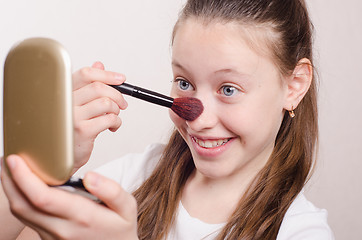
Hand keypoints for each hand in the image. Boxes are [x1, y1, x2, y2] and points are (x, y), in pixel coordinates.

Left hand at [1, 155, 137, 239]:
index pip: (43, 197)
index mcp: (82, 216)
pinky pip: (28, 219)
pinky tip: (22, 186)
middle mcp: (62, 228)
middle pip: (23, 205)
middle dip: (9, 181)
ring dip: (10, 191)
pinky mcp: (49, 238)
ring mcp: (53, 236)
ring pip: (22, 214)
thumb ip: (111, 190)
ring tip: (9, 170)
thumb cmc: (121, 228)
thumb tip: (90, 176)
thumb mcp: (127, 208)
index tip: (15, 160)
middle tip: (6, 159)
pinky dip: (19, 200)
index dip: (24, 178)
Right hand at [72, 62, 127, 168]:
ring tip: (114, 117)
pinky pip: (109, 119)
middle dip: (117, 95)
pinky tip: (112, 127)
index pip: (86, 74)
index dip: (107, 74)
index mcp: (63, 93)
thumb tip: (99, 65)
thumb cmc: (68, 130)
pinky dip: (117, 122)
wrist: (58, 159)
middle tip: (122, 104)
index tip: (121, 79)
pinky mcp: (83, 131)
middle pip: (98, 87)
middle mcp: (65, 103)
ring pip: (106, 102)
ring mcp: (73, 117)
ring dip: (116, 110)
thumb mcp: (75, 105)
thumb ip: (86, 85)